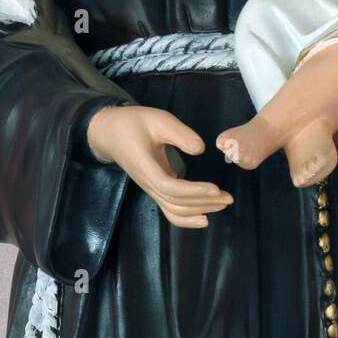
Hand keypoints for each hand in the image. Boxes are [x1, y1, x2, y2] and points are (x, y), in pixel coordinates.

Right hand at [87, 105, 233, 227]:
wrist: (109, 133)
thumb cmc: (133, 122)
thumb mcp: (158, 119)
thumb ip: (180, 133)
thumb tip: (200, 149)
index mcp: (146, 165)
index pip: (169, 186)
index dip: (193, 190)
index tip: (215, 188)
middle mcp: (147, 182)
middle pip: (175, 203)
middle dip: (203, 202)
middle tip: (228, 197)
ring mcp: (150, 188)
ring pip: (173, 210)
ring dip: (199, 210)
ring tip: (222, 204)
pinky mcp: (154, 189)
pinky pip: (169, 210)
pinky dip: (187, 218)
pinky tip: (204, 218)